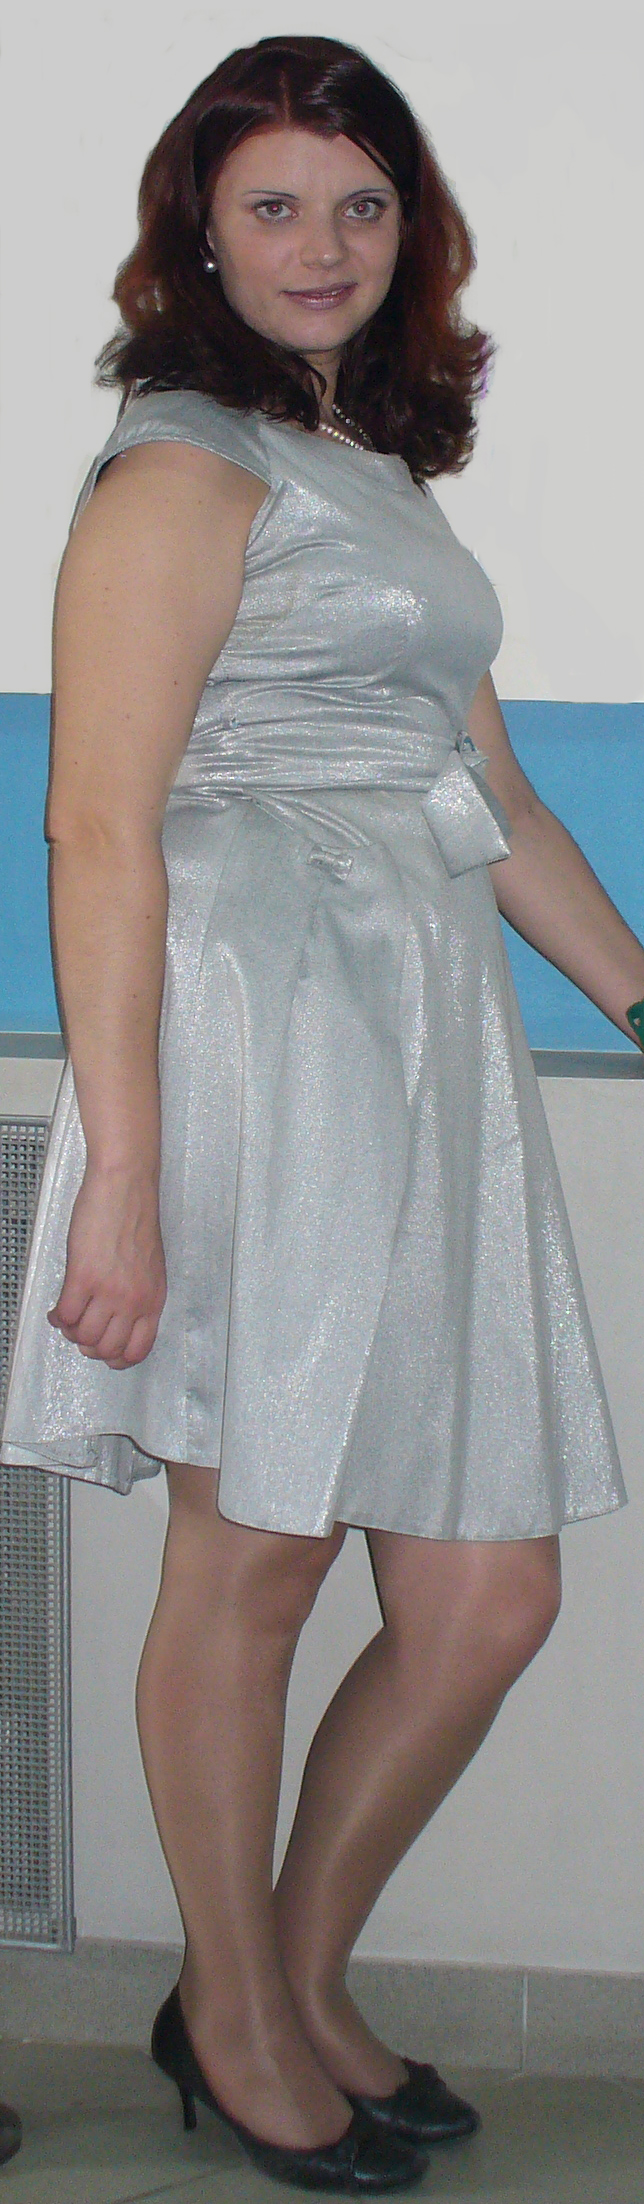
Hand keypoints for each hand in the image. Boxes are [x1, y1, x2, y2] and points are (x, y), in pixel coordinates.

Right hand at [47, 1159, 166, 1368]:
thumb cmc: (135, 1219)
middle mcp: (133, 1300)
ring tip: (69, 1317)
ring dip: (71, 1331)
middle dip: (89, 1346)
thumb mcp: (149, 1268)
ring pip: (83, 1336)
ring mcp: (109, 1291)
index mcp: (153, 1299)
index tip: (105, 1353)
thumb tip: (120, 1320)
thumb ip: (139, 1296)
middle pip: (107, 1349)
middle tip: (81, 1332)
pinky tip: (57, 1310)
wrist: (124, 1187)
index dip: (117, 1358)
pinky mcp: (84, 1277)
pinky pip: (65, 1315)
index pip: (138, 1350)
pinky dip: (57, 1318)